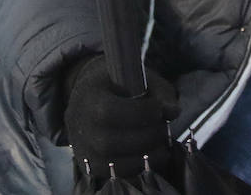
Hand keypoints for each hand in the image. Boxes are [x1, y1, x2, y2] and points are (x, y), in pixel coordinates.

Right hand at [64, 55, 178, 178]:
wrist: (92, 93)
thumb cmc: (120, 82)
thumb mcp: (138, 76)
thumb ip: (158, 92)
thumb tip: (172, 111)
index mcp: (88, 96)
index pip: (108, 111)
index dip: (138, 113)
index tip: (159, 109)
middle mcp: (78, 124)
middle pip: (108, 142)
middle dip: (144, 138)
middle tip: (164, 130)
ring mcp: (81, 147)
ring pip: (110, 163)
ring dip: (143, 156)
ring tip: (162, 145)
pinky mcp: (90, 163)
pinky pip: (112, 173)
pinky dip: (136, 167)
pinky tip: (151, 156)